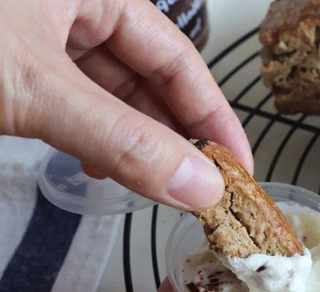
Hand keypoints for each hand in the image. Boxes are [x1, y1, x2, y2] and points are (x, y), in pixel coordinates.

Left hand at [0, 0, 252, 208]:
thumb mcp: (37, 89)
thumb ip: (119, 139)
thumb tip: (198, 185)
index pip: (179, 62)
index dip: (214, 118)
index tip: (238, 166)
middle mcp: (80, 12)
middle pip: (150, 82)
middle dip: (175, 139)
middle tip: (202, 189)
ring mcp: (47, 40)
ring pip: (113, 99)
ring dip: (135, 145)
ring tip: (156, 186)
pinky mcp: (23, 69)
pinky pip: (77, 107)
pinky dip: (95, 140)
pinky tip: (99, 166)